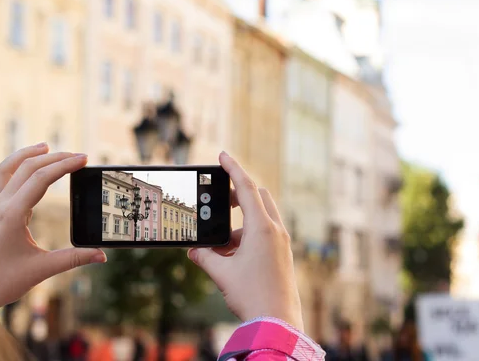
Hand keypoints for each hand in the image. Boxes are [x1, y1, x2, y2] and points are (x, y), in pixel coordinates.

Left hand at [0, 143, 106, 309]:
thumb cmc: (3, 281)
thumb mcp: (43, 269)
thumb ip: (74, 259)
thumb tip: (102, 255)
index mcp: (11, 214)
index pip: (41, 178)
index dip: (65, 165)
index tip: (83, 159)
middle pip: (27, 168)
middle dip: (54, 158)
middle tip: (77, 155)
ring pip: (5, 169)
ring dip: (26, 155)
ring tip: (45, 146)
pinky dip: (7, 169)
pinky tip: (16, 168)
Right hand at [188, 152, 302, 330]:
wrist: (278, 323)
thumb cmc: (253, 296)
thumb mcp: (222, 274)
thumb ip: (205, 257)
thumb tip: (194, 251)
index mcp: (262, 228)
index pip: (246, 188)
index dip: (233, 169)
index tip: (223, 155)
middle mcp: (276, 231)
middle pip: (258, 197)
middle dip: (238, 196)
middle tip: (220, 204)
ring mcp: (282, 243)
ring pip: (262, 218)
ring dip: (240, 223)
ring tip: (220, 246)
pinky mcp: (283, 255)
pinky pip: (266, 234)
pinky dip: (248, 236)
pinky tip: (232, 258)